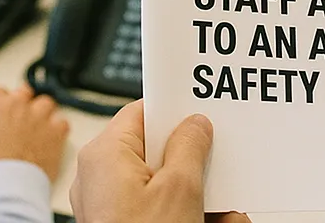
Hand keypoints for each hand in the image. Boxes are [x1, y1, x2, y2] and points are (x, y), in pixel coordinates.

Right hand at [0, 84, 68, 182]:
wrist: (10, 187)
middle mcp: (20, 105)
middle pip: (24, 93)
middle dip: (21, 105)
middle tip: (17, 123)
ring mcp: (40, 116)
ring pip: (46, 104)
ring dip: (41, 114)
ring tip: (35, 131)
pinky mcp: (57, 130)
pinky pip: (61, 123)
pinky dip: (57, 131)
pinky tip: (49, 141)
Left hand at [72, 100, 249, 222]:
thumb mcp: (180, 188)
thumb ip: (190, 145)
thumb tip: (194, 124)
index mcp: (105, 152)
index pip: (144, 112)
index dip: (176, 112)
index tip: (202, 115)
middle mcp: (98, 175)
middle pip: (155, 151)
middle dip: (192, 165)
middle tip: (219, 172)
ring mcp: (106, 205)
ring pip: (158, 185)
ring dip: (194, 196)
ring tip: (225, 212)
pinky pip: (153, 209)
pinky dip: (180, 214)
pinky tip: (213, 222)